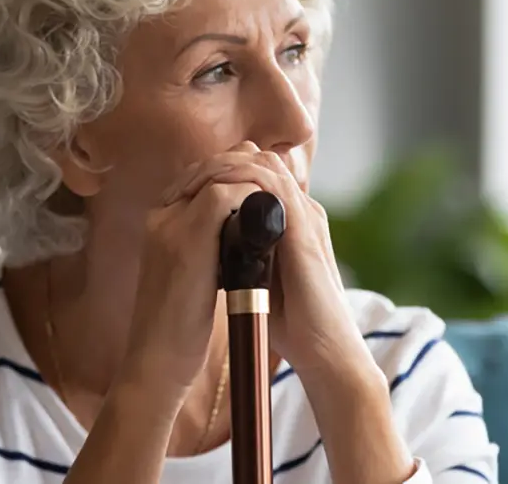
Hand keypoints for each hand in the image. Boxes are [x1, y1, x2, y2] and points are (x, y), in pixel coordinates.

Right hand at [128, 166, 263, 392]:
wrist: (155, 366)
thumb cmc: (177, 331)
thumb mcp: (191, 280)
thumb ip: (209, 252)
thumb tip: (244, 237)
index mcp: (162, 223)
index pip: (202, 176)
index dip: (238, 176)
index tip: (268, 193)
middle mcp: (161, 217)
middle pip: (210, 166)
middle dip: (249, 170)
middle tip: (281, 189)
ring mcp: (169, 226)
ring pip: (217, 174)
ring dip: (254, 182)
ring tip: (281, 201)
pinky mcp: (184, 242)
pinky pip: (223, 196)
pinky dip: (253, 199)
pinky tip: (272, 216)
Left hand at [163, 142, 366, 375]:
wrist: (324, 348)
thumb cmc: (293, 321)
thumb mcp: (258, 279)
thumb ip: (242, 256)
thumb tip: (211, 249)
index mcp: (289, 221)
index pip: (254, 175)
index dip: (219, 173)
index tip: (183, 186)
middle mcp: (300, 211)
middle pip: (258, 160)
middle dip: (218, 161)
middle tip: (184, 177)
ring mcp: (306, 215)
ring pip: (263, 163)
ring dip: (224, 164)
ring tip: (194, 179)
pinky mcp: (305, 227)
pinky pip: (271, 183)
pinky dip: (240, 178)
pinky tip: (213, 191)